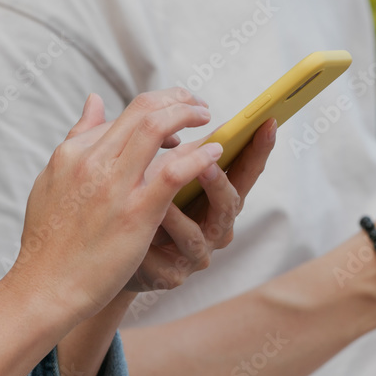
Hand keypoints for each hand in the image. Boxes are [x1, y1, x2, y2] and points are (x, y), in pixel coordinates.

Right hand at [12, 89, 222, 320]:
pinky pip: (174, 172)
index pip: (123, 115)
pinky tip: (215, 153)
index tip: (172, 122)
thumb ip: (78, 138)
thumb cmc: (49, 240)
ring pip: (157, 129)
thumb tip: (95, 99)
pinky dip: (199, 156)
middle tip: (199, 105)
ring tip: (209, 119)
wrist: (44, 288)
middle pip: (142, 110)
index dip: (155, 111)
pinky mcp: (136, 214)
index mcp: (73, 152)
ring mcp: (114, 187)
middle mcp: (91, 162)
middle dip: (177, 99)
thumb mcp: (53, 179)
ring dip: (189, 116)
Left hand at [128, 117, 277, 290]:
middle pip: (230, 204)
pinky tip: (138, 233)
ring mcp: (195, 253)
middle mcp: (214, 225)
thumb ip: (165, 143)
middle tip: (207, 162)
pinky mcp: (171, 276)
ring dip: (178, 215)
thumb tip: (166, 100)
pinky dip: (152, 243)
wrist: (106, 257)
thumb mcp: (153, 172)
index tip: (269, 121)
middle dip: (219, 182)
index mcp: (215, 196)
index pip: (243, 169)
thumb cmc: (137, 207)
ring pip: (197, 234)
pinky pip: (166, 260)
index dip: (258, 149)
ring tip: (160, 201)